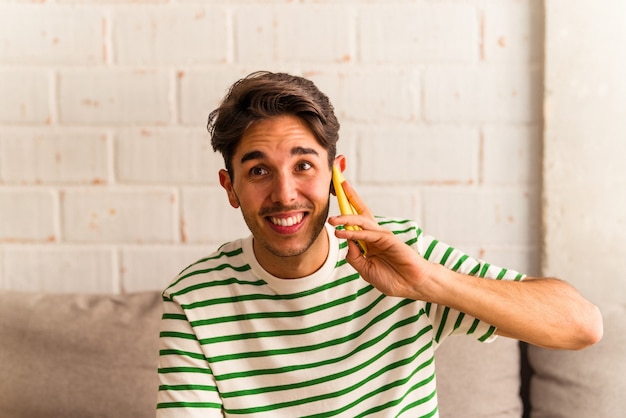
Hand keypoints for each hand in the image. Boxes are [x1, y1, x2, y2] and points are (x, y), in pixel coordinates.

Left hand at [328, 180, 433, 299]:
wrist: (410, 285)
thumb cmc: (391, 279)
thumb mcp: (365, 270)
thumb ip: (355, 257)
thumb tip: (345, 243)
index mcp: (369, 242)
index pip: (355, 223)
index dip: (345, 212)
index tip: (333, 202)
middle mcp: (374, 235)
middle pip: (360, 212)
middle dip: (349, 198)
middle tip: (337, 185)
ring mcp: (381, 236)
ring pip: (362, 221)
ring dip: (346, 218)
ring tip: (332, 220)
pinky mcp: (388, 240)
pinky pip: (368, 234)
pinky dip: (354, 233)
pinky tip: (342, 232)